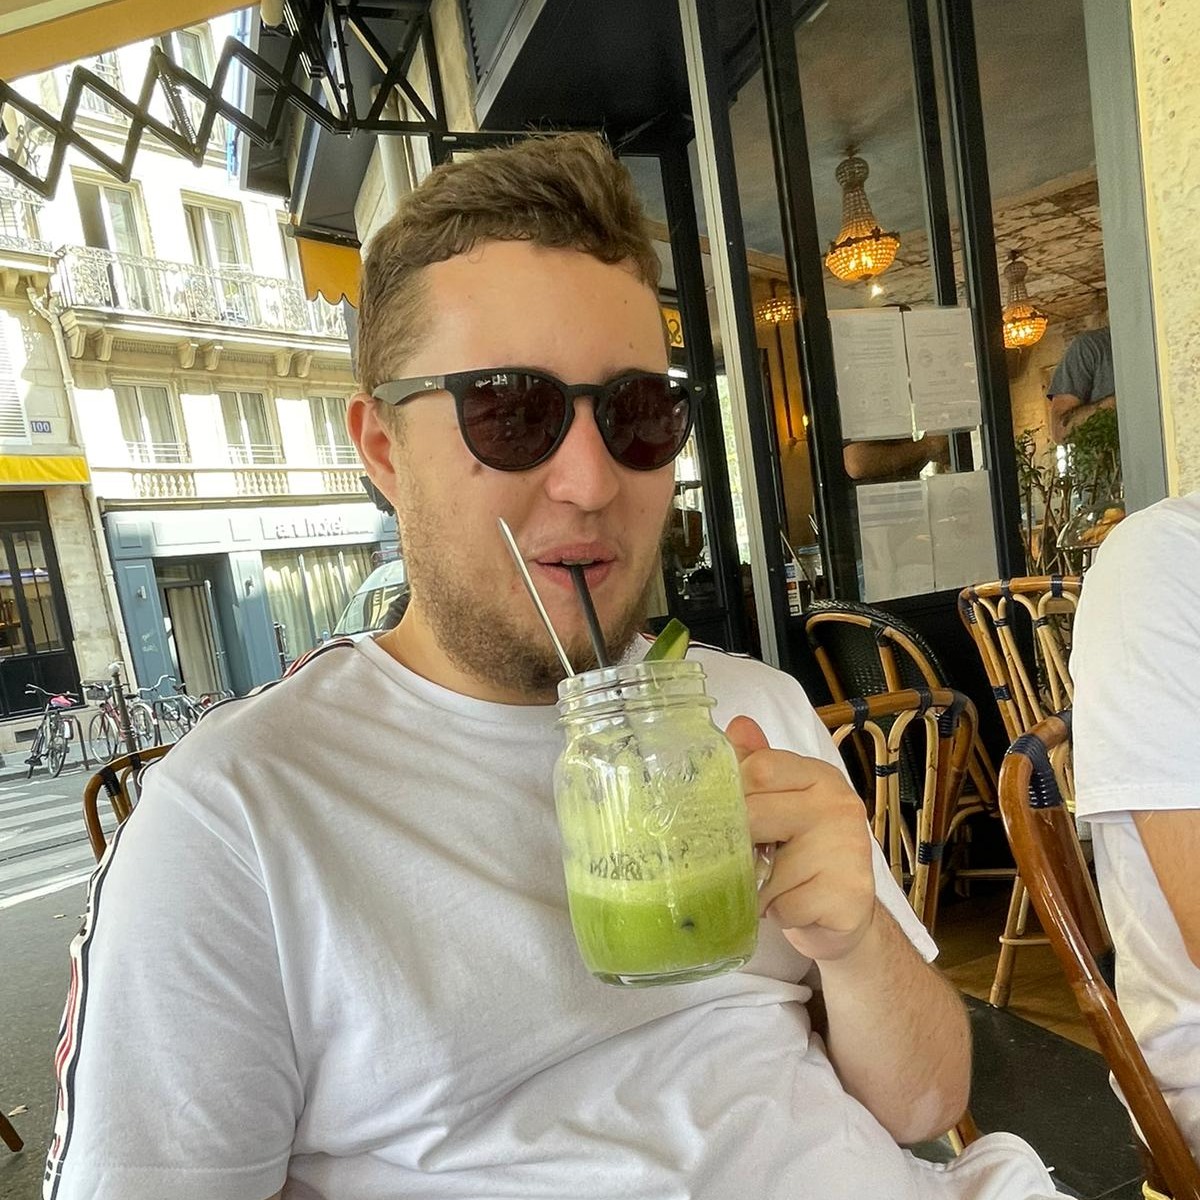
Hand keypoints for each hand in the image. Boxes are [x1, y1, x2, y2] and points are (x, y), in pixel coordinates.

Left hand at [726, 715, 875, 962]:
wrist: (845, 918)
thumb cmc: (802, 859)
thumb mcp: (778, 807)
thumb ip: (756, 768)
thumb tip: (737, 725)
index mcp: (818, 776)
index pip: (759, 768)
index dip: (731, 797)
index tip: (723, 820)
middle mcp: (839, 804)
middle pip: (754, 812)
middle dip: (736, 845)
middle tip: (740, 860)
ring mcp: (849, 848)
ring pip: (766, 867)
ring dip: (756, 887)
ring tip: (772, 887)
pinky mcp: (849, 894)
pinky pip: (785, 905)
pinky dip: (778, 914)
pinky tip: (793, 909)